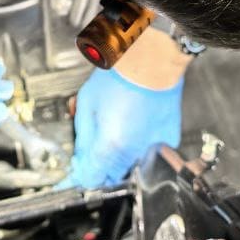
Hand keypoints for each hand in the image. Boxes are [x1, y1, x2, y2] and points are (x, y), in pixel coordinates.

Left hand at [61, 66, 183, 189]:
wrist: (153, 59)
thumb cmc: (121, 74)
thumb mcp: (87, 106)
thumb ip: (83, 139)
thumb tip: (79, 159)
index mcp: (110, 146)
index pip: (90, 179)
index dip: (77, 179)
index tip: (71, 179)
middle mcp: (134, 152)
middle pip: (110, 176)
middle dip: (97, 167)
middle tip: (89, 149)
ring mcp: (154, 148)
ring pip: (130, 167)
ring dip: (117, 158)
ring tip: (112, 129)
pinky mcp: (169, 140)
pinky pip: (148, 153)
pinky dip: (137, 146)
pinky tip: (131, 125)